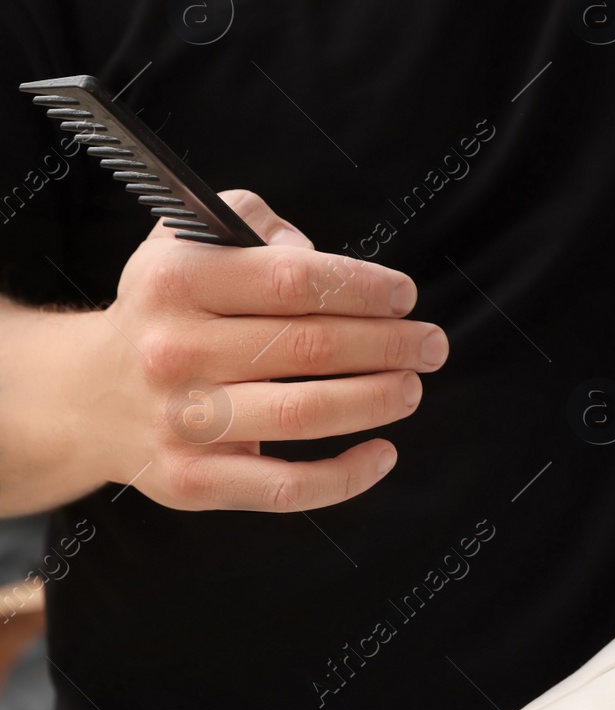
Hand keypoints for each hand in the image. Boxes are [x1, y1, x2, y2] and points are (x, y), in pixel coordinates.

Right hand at [61, 190, 447, 511]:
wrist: (87, 396)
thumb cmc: (167, 310)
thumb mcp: (189, 239)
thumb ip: (254, 222)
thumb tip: (316, 253)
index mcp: (179, 282)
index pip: (295, 280)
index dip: (364, 288)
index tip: (404, 296)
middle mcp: (174, 350)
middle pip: (311, 346)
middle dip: (389, 344)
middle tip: (431, 344)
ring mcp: (182, 421)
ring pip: (304, 413)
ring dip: (376, 399)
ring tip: (411, 387)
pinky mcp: (191, 481)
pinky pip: (284, 487)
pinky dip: (345, 477)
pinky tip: (383, 453)